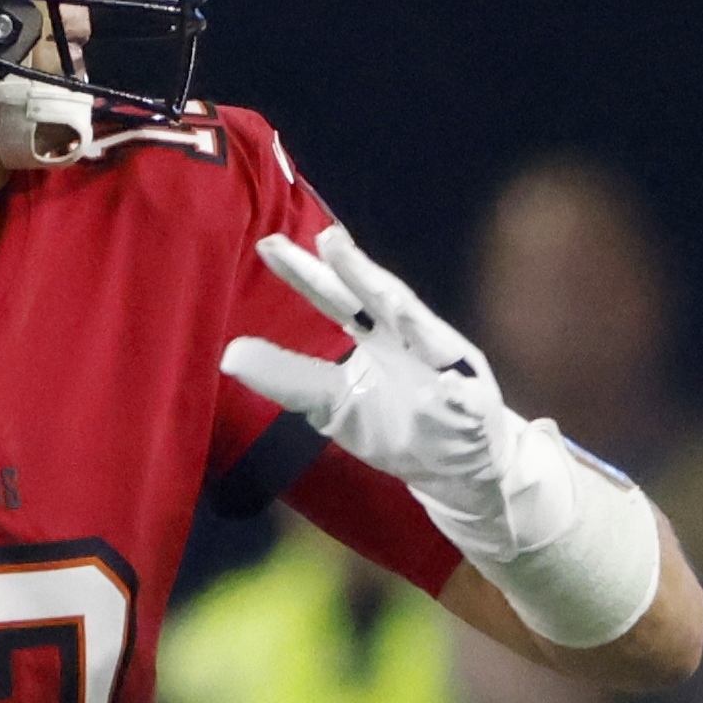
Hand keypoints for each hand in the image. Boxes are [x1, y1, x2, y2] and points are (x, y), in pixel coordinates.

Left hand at [219, 228, 532, 503]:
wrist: (460, 464)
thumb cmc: (395, 424)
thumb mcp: (331, 403)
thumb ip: (289, 376)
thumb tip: (229, 354)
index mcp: (376, 335)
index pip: (335, 298)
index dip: (304, 274)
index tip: (267, 244)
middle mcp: (411, 341)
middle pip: (383, 300)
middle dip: (359, 272)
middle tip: (328, 238)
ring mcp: (446, 372)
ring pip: (428, 338)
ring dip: (409, 315)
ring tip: (383, 292)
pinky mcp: (473, 410)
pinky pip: (467, 402)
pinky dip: (460, 394)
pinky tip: (450, 388)